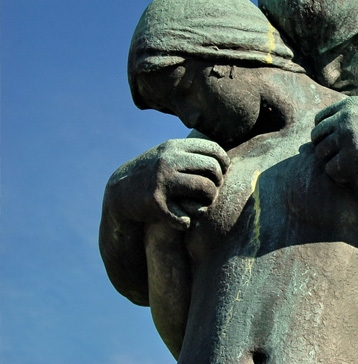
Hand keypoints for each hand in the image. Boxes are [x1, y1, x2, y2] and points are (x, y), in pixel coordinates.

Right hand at [108, 138, 229, 229]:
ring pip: (206, 189)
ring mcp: (162, 180)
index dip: (224, 162)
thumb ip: (192, 152)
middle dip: (218, 183)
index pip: (214, 149)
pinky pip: (186, 216)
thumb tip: (226, 155)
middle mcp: (168, 160)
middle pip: (213, 169)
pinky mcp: (155, 202)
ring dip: (209, 201)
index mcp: (174, 146)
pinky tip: (183, 221)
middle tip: (211, 191)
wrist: (119, 192)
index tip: (221, 173)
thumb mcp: (169, 154)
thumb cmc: (153, 173)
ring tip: (202, 205)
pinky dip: (187, 222)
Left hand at [311, 97, 357, 185]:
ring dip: (333, 165)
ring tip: (349, 171)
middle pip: (316, 138)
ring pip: (321, 155)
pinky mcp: (351, 157)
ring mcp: (346, 136)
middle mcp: (345, 117)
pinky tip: (353, 178)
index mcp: (351, 105)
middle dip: (326, 151)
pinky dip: (339, 177)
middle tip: (342, 163)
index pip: (320, 120)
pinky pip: (331, 170)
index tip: (339, 148)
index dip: (327, 136)